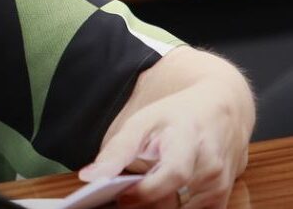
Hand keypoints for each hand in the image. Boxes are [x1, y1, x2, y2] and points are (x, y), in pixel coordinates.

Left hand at [80, 51, 251, 208]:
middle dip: (144, 201)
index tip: (121, 195)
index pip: (173, 174)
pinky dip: (172, 208)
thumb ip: (117, 151)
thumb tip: (89, 177)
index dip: (146, 191)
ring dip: (156, 206)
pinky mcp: (221, 199)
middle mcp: (211, 166)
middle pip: (173, 200)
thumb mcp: (143, 121)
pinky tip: (159, 195)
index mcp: (189, 140)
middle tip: (123, 192)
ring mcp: (220, 185)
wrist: (221, 111)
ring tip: (140, 189)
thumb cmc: (177, 116)